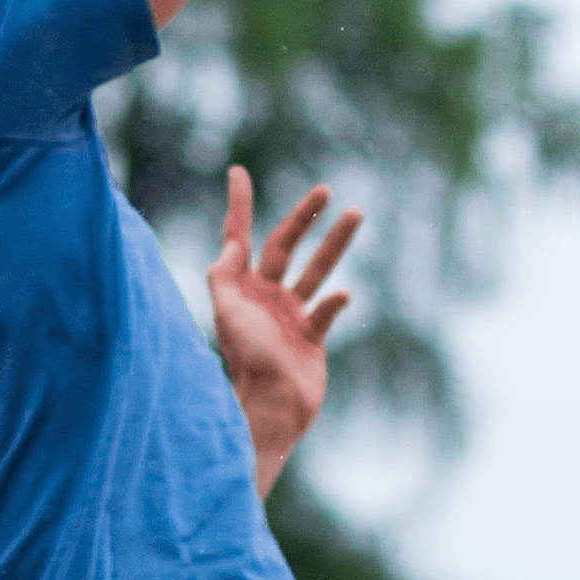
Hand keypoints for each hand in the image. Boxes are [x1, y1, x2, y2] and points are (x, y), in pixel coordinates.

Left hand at [208, 166, 359, 494]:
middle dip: (303, 217)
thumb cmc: (247, 360)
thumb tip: (231, 242)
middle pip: (284, 246)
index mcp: (240, 287)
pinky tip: (344, 295)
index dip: (238, 204)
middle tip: (324, 189)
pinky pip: (328, 309)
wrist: (272, 408)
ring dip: (334, 243)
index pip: (239, 236)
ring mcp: (290, 315)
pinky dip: (337, 300)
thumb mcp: (227, 313)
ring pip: (316, 269)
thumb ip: (224, 276)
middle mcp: (265, 296)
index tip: (237, 172)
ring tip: (355, 213)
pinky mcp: (312, 336)